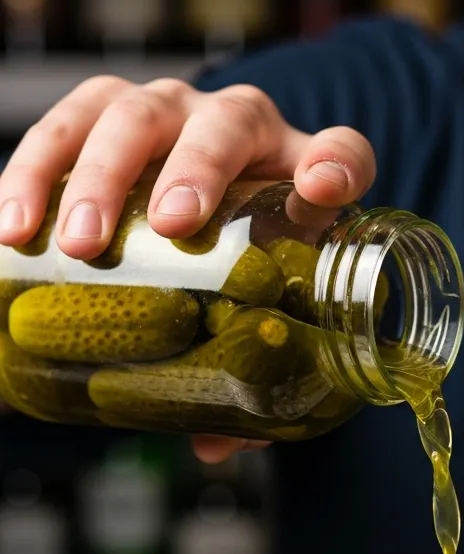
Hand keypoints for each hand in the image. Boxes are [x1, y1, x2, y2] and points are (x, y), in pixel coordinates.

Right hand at [0, 75, 376, 461]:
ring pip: (132, 111)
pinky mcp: (97, 115)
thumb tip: (221, 442)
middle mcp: (233, 126)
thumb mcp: (250, 312)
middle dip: (194, 169)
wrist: (187, 207)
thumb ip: (248, 374)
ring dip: (99, 172)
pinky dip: (32, 172)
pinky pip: (63, 127)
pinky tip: (10, 226)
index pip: (340, 156)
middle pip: (223, 122)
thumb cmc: (233, 262)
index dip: (335, 168)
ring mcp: (163, 113)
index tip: (320, 190)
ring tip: (74, 242)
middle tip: (168, 228)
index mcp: (297, 171)